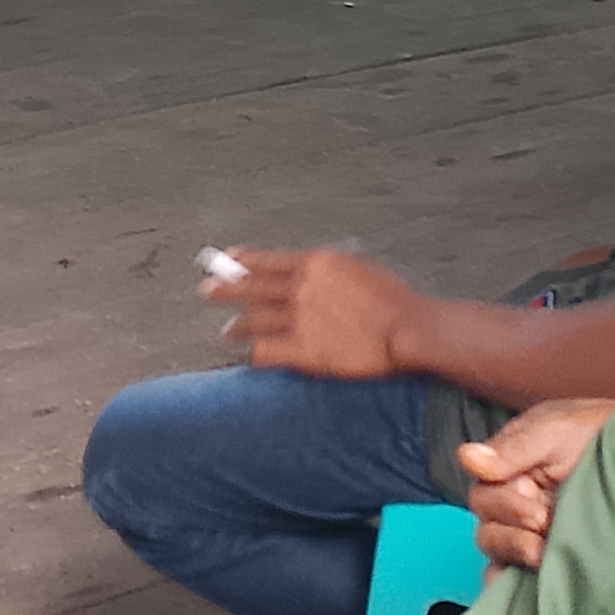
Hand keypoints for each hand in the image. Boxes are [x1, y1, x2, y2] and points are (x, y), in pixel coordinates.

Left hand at [211, 246, 417, 380]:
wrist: (407, 328)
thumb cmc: (394, 301)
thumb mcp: (359, 267)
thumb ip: (329, 270)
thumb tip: (313, 271)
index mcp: (315, 264)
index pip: (268, 260)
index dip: (244, 261)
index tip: (228, 260)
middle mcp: (301, 289)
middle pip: (252, 286)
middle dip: (226, 288)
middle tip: (207, 290)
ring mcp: (300, 320)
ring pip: (256, 320)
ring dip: (239, 325)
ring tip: (228, 330)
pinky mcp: (304, 350)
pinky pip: (268, 350)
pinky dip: (256, 352)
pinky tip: (249, 355)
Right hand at [463, 398, 614, 570]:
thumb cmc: (604, 435)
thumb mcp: (559, 431)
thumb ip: (514, 448)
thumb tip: (467, 457)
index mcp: (510, 470)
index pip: (484, 495)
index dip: (505, 505)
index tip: (536, 504)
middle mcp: (515, 502)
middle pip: (486, 527)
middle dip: (513, 530)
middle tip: (547, 522)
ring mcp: (530, 532)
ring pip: (496, 552)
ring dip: (515, 553)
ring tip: (544, 553)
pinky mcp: (547, 557)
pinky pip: (511, 575)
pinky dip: (506, 584)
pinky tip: (524, 587)